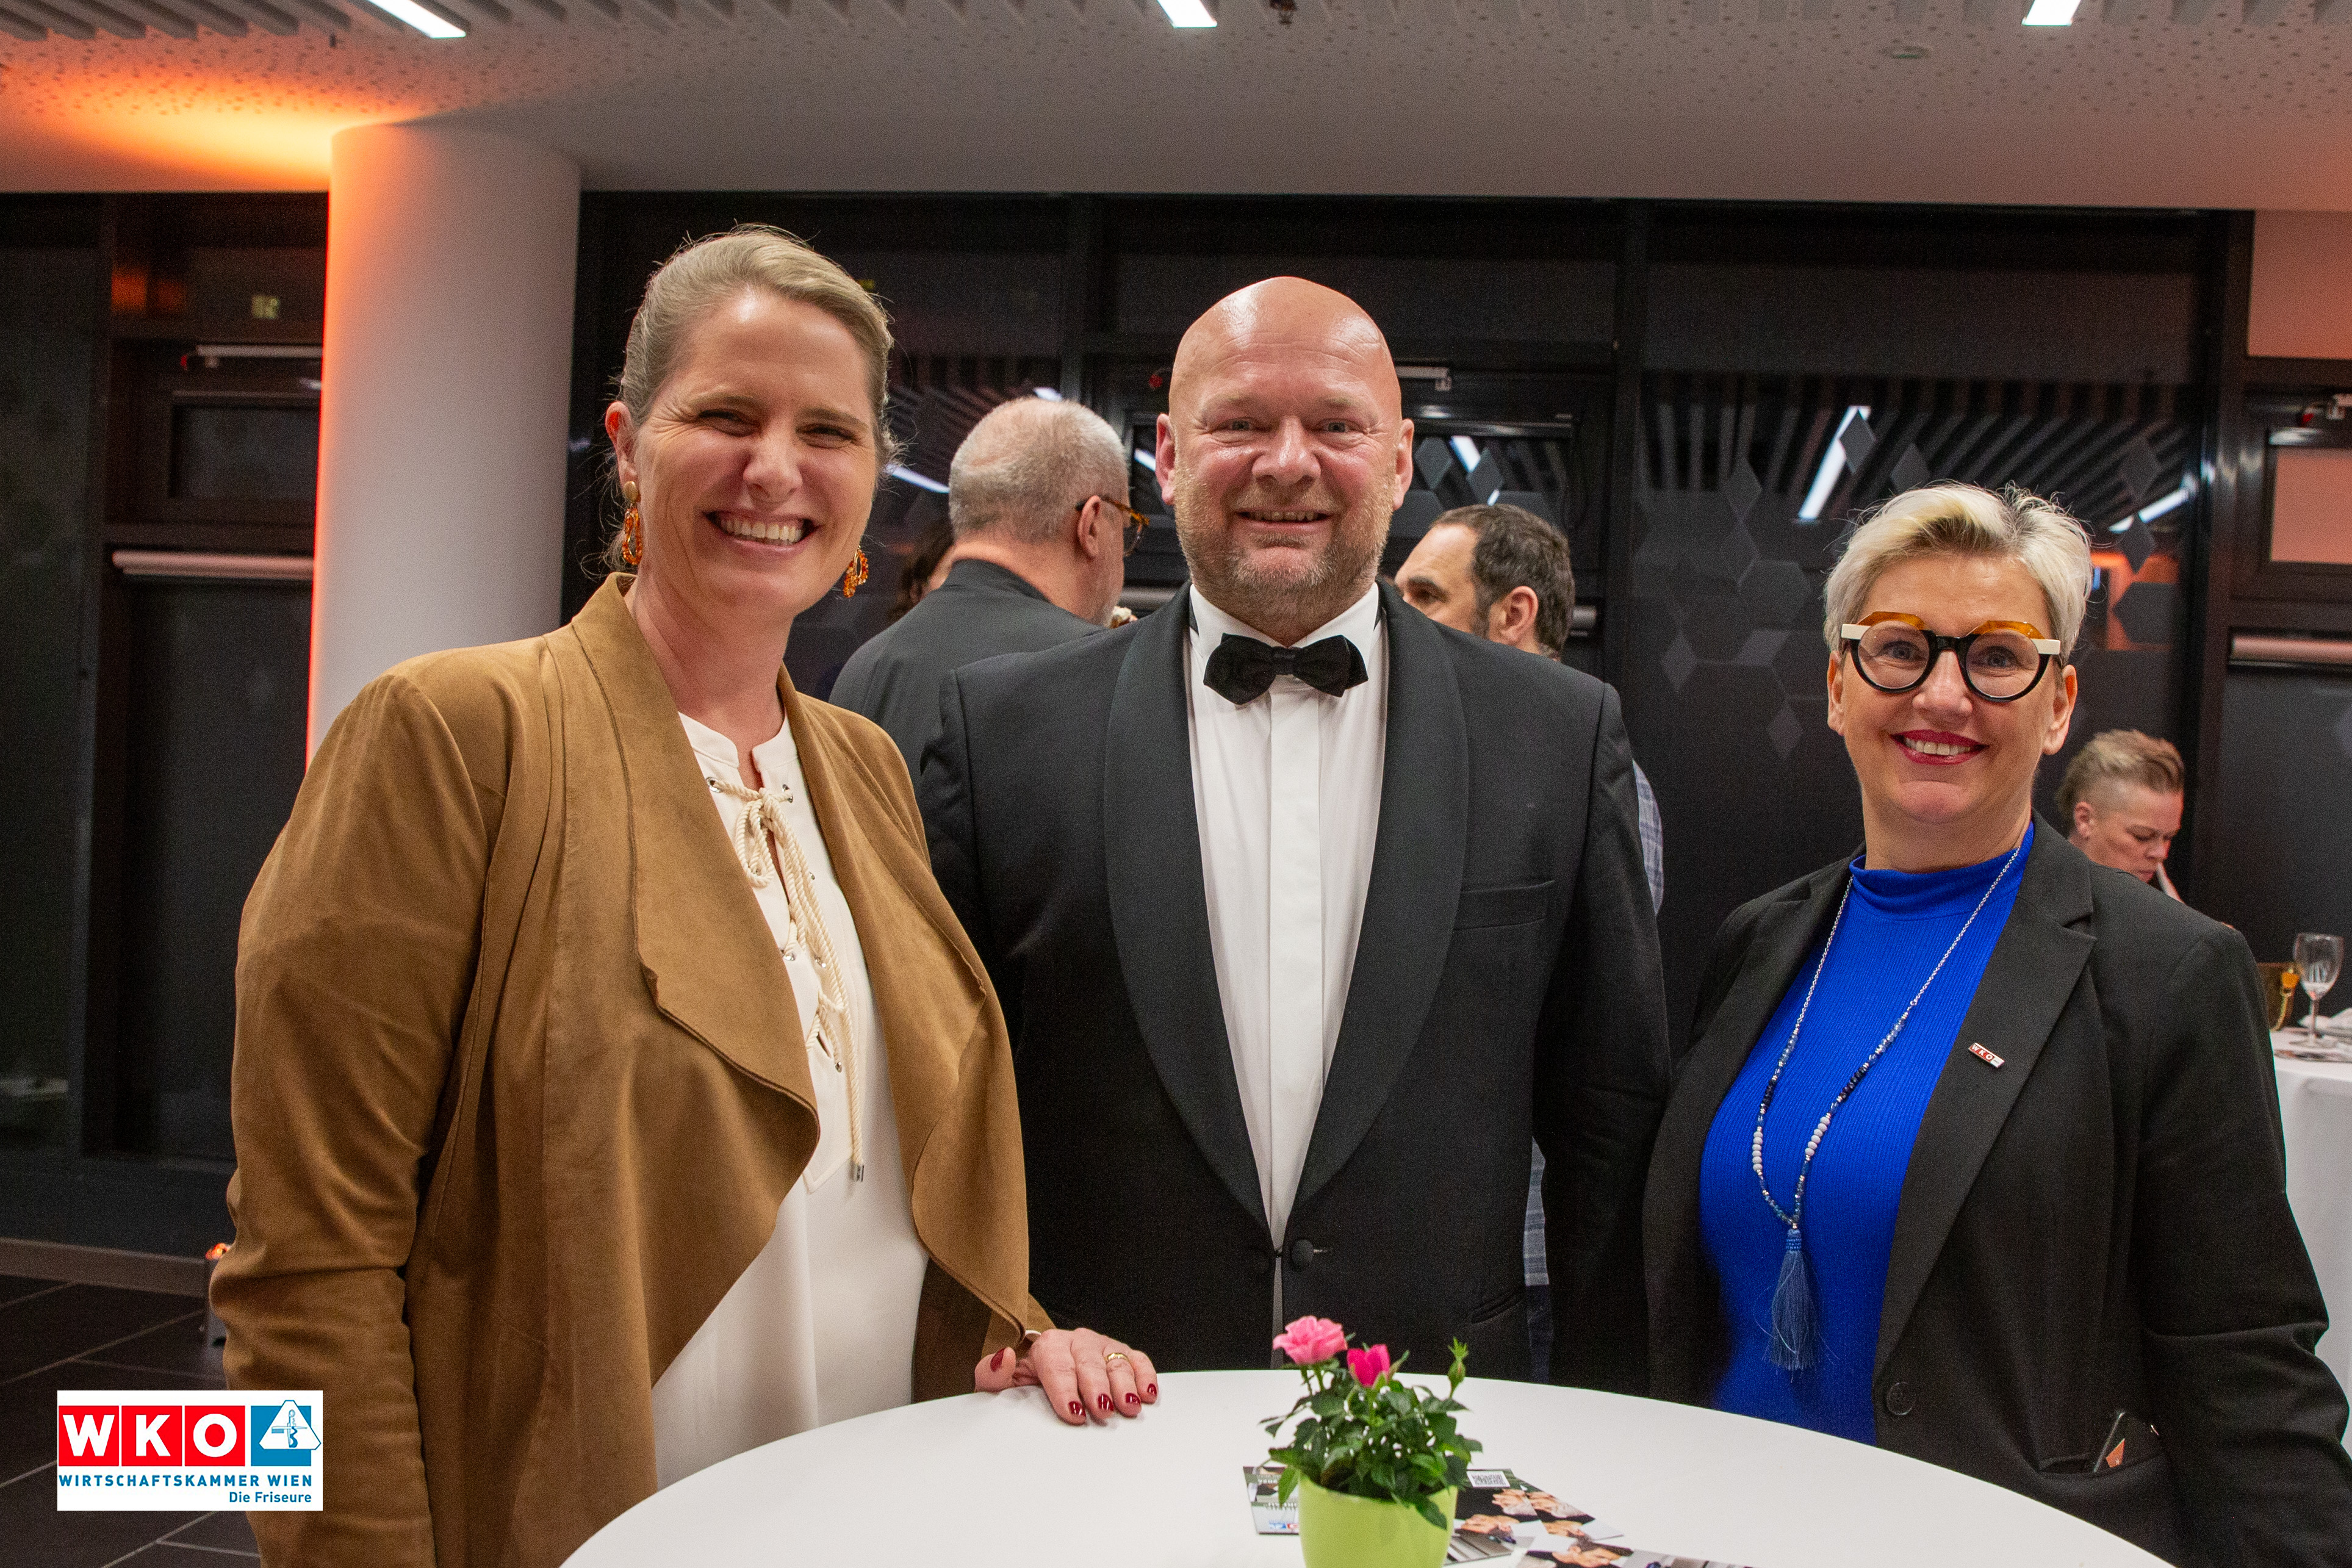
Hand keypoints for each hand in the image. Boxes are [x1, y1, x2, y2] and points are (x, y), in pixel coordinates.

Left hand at [973, 1327, 1157, 1424]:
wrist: (1042, 1376)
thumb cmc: (1024, 1385)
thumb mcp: (1002, 1384)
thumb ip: (992, 1374)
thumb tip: (1003, 1357)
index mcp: (1047, 1346)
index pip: (1057, 1365)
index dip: (1065, 1389)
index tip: (1073, 1412)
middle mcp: (1076, 1341)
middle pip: (1089, 1364)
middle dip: (1097, 1389)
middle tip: (1102, 1412)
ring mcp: (1101, 1346)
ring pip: (1116, 1362)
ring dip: (1125, 1385)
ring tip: (1129, 1407)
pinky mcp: (1121, 1353)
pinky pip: (1137, 1360)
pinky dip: (1145, 1375)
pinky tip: (1148, 1393)